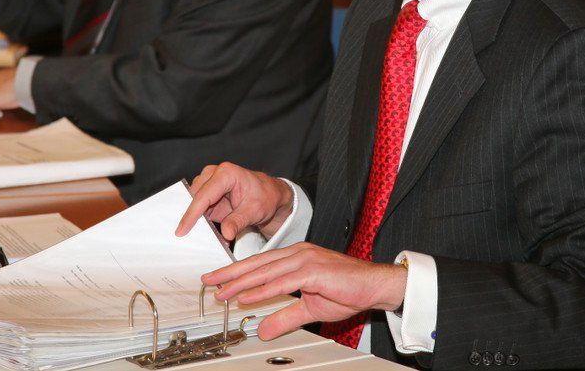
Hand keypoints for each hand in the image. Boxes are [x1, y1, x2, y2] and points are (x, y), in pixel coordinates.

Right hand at [177, 163, 294, 241]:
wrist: (270, 196)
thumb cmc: (265, 197)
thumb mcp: (255, 211)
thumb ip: (238, 221)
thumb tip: (225, 233)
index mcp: (226, 173)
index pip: (204, 195)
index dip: (191, 213)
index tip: (182, 230)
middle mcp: (214, 175)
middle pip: (195, 198)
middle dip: (192, 218)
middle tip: (191, 238)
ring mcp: (210, 184)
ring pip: (194, 204)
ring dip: (198, 222)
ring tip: (208, 238)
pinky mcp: (209, 196)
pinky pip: (199, 210)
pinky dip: (203, 223)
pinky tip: (213, 234)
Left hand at [204, 243, 406, 339]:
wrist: (374, 284)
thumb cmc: (347, 290)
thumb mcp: (309, 308)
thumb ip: (285, 317)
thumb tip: (263, 330)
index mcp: (296, 257)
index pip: (260, 263)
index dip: (237, 271)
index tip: (218, 280)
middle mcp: (297, 254)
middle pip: (257, 264)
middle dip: (230, 273)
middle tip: (209, 281)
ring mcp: (305, 259)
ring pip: (265, 271)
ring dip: (241, 282)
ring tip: (222, 291)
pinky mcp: (313, 270)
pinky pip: (282, 281)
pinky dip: (263, 289)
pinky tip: (248, 295)